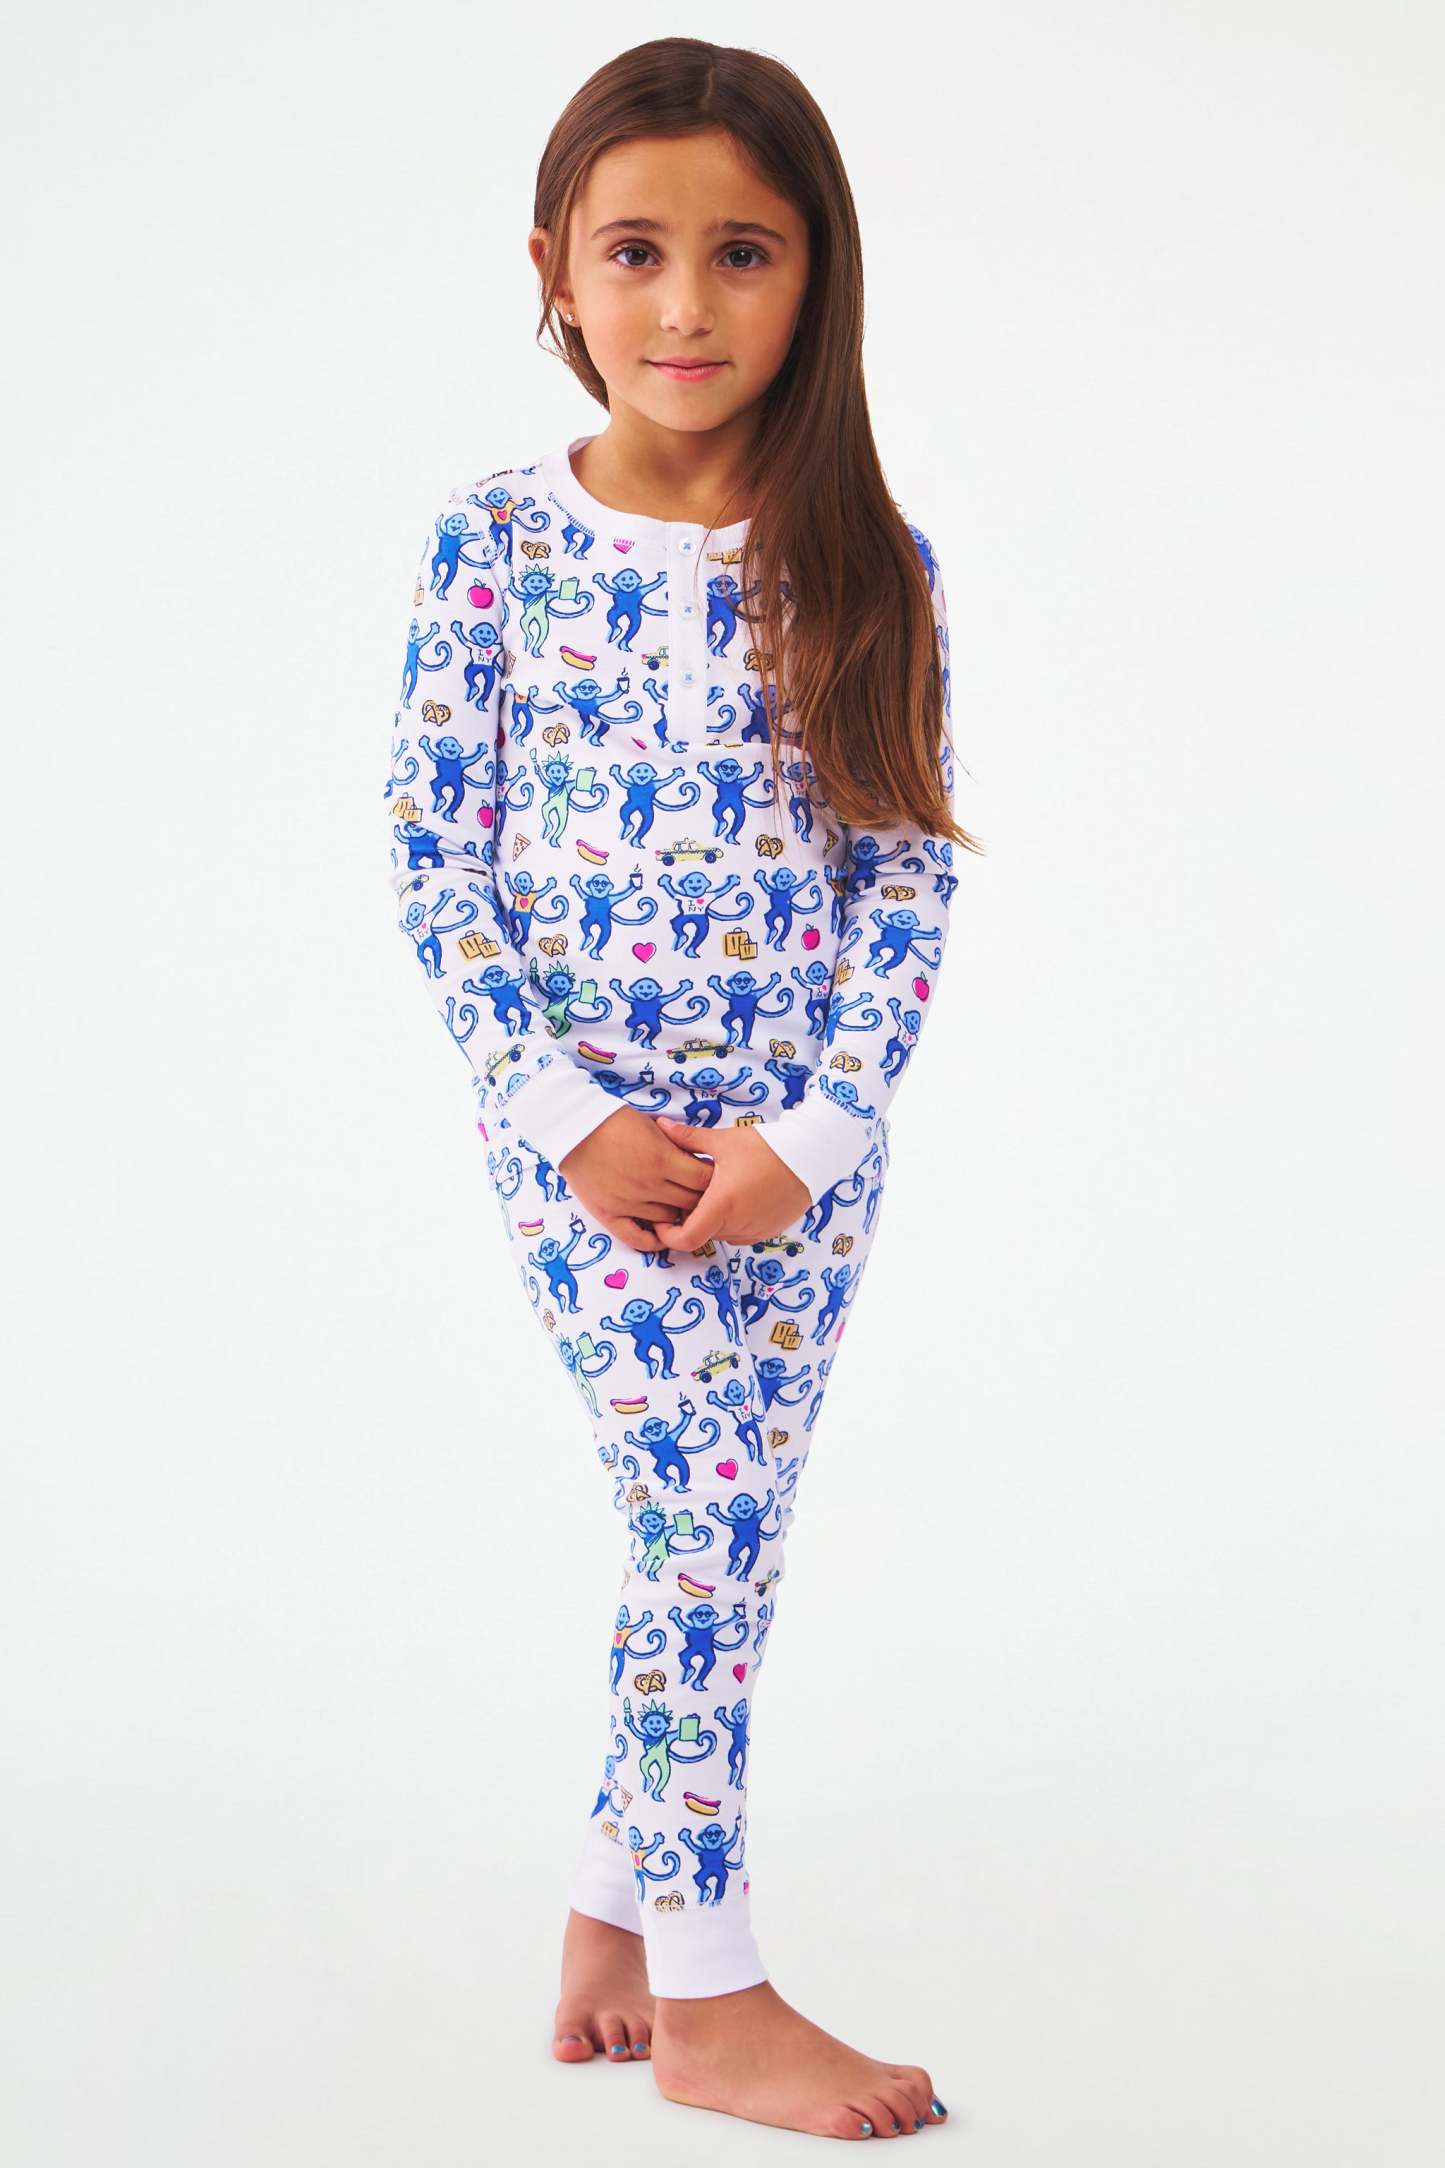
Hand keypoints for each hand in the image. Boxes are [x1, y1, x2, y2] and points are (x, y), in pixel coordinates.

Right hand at [559, 1105, 714, 1252]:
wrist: (573, 1128)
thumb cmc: (613, 1121)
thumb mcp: (652, 1126)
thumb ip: (676, 1145)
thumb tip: (698, 1160)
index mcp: (662, 1159)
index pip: (704, 1179)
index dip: (712, 1178)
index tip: (711, 1175)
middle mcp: (649, 1184)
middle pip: (691, 1202)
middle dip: (701, 1197)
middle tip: (700, 1193)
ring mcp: (629, 1202)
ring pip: (669, 1220)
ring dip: (678, 1214)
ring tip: (680, 1206)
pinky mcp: (609, 1214)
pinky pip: (637, 1239)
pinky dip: (654, 1242)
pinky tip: (663, 1235)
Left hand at [651, 1116, 810, 1248]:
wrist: (810, 1157)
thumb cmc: (767, 1148)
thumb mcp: (724, 1141)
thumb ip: (688, 1138)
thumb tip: (661, 1125)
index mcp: (722, 1206)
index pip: (685, 1240)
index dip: (668, 1235)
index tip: (663, 1220)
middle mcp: (738, 1225)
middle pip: (702, 1233)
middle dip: (691, 1218)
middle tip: (691, 1192)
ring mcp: (755, 1231)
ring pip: (721, 1233)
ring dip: (713, 1219)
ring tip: (718, 1190)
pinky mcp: (768, 1231)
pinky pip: (740, 1232)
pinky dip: (732, 1220)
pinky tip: (738, 1195)